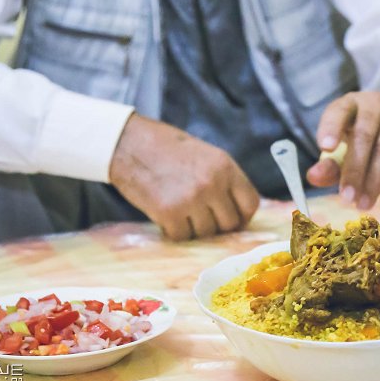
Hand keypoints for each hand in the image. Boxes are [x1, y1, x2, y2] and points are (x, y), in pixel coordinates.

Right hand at [109, 113, 259, 239]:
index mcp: (225, 166)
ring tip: (180, 211)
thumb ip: (223, 180)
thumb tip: (236, 212)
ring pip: (206, 234)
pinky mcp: (169, 213)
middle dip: (217, 225)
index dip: (241, 216)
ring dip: (194, 228)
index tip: (230, 219)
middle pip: (229, 224)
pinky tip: (166, 215)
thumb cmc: (167, 148)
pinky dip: (174, 231)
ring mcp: (191, 199)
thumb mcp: (206, 155)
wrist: (130, 143)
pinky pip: (182, 237)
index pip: (250, 204)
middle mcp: (212, 183)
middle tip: (200, 218)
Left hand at [305, 91, 379, 208]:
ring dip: (374, 180)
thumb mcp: (346, 147)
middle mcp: (374, 104)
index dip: (331, 128)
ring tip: (364, 204)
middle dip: (354, 170)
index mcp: (350, 104)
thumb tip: (313, 178)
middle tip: (347, 198)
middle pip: (364, 135)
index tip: (325, 148)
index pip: (339, 111)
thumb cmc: (368, 138)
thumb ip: (329, 164)